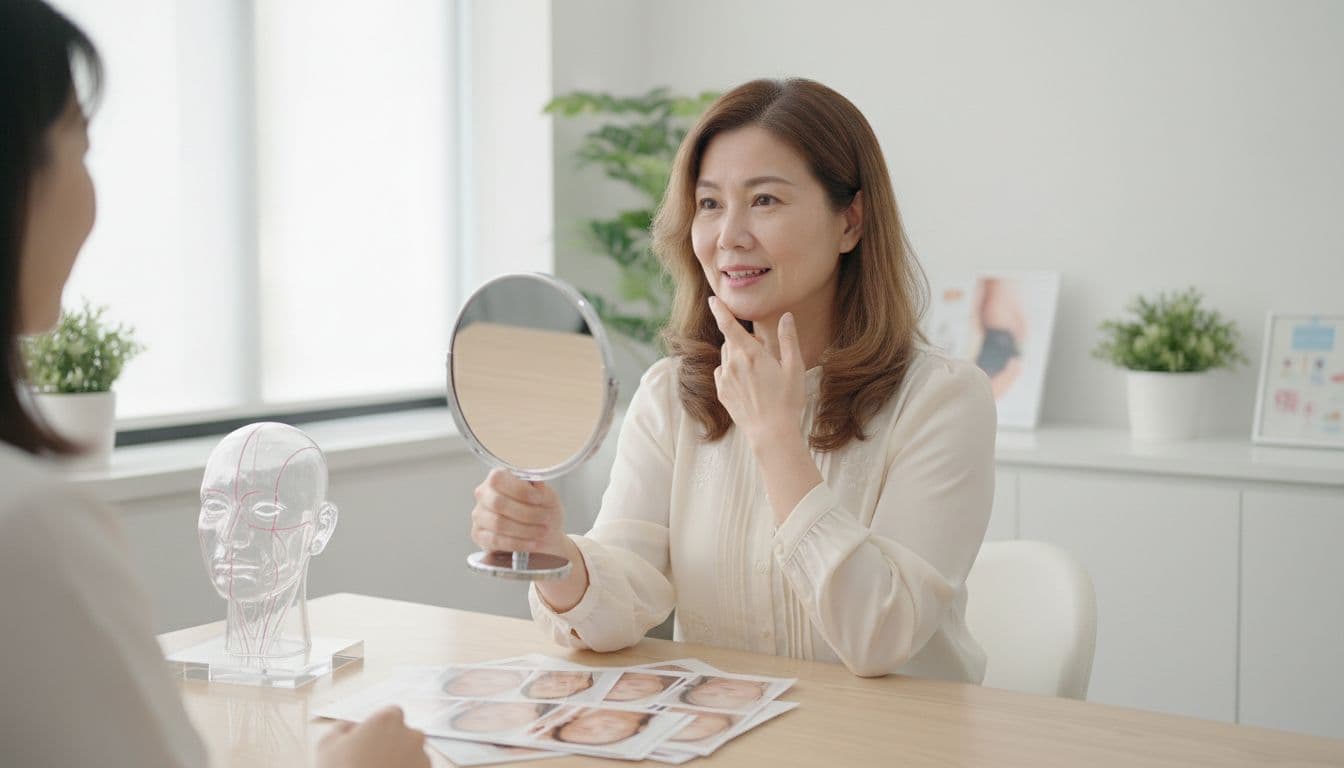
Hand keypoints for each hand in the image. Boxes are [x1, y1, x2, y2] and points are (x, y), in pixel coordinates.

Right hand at [316, 706, 428, 767]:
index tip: (368, 742)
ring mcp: (422, 757)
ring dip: (401, 761)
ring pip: (413, 754)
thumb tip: (349, 726)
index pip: (390, 714)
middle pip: (404, 734)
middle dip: (392, 744)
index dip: (378, 729)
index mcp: (388, 720)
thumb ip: (341, 728)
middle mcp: (411, 734)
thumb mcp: (327, 746)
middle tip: (372, 762)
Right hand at [471, 468, 569, 558]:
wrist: (545, 534)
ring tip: (542, 531)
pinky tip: (532, 543)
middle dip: (526, 513)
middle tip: (545, 518)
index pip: (498, 478)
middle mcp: (484, 494)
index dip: (519, 489)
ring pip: (498, 523)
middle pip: (498, 503)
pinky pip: (496, 541)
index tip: (539, 498)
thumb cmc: (543, 510)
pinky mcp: (480, 536)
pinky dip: (518, 543)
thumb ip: (539, 488)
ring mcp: (479, 515)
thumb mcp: (546, 495)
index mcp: (498, 477)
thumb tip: (535, 482)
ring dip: (524, 529)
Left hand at [708, 296, 806, 447]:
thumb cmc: (787, 400)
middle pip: (731, 340)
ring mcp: (725, 379)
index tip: (713, 299)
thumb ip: (788, 339)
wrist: (771, 433)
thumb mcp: (794, 368)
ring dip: (738, 354)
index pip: (729, 325)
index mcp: (751, 354)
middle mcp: (733, 363)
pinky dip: (731, 370)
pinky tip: (748, 383)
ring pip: (727, 356)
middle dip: (745, 339)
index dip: (720, 310)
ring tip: (758, 371)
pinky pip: (723, 372)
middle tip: (764, 351)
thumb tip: (786, 317)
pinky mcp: (721, 392)